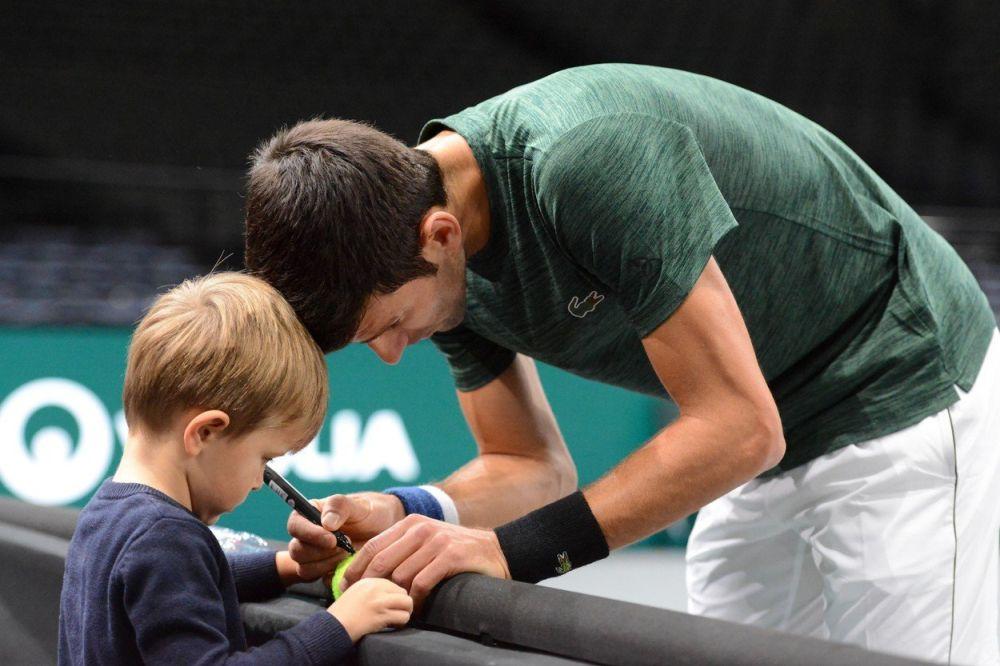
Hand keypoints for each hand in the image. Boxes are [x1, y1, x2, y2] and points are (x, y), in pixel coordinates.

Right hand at [287, 492, 404, 580]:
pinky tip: (349, 565)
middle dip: (321, 552)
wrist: (383, 531)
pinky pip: (320, 581)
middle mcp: (307, 537)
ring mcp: (314, 557)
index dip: (309, 534)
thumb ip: (340, 507)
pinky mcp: (324, 573)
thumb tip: (326, 523)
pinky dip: (335, 576)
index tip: (331, 539)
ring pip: (305, 569)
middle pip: (296, 551)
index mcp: (309, 515)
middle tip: (345, 546)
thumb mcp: (358, 505)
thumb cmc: (368, 513)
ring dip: (328, 564)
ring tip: (348, 553)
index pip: (295, 526)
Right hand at [328, 578, 412, 641]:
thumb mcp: (355, 591)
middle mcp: (376, 588)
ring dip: (404, 612)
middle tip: (395, 612)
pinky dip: (401, 623)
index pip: (394, 583)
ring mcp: (380, 601)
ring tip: (396, 618)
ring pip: (407, 603)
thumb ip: (372, 589)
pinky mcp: (382, 615)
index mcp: (369, 580)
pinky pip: (403, 617)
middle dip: (401, 603)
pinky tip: (393, 625)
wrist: (332, 627)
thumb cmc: (341, 613)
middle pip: (403, 591)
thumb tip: (390, 592)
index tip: (391, 604)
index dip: (394, 595)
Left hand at [341, 514, 510, 605]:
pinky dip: (415, 599)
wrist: (494, 551)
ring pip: (400, 575)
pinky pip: (422, 582)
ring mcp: (436, 541)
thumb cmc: (454, 551)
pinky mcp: (451, 556)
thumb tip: (367, 571)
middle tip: (367, 603)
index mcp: (409, 523)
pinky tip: (416, 606)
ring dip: (396, 596)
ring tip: (396, 607)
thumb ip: (400, 549)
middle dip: (370, 585)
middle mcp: (420, 528)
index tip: (346, 588)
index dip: (355, 569)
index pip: (372, 547)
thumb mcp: (425, 541)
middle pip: (381, 561)